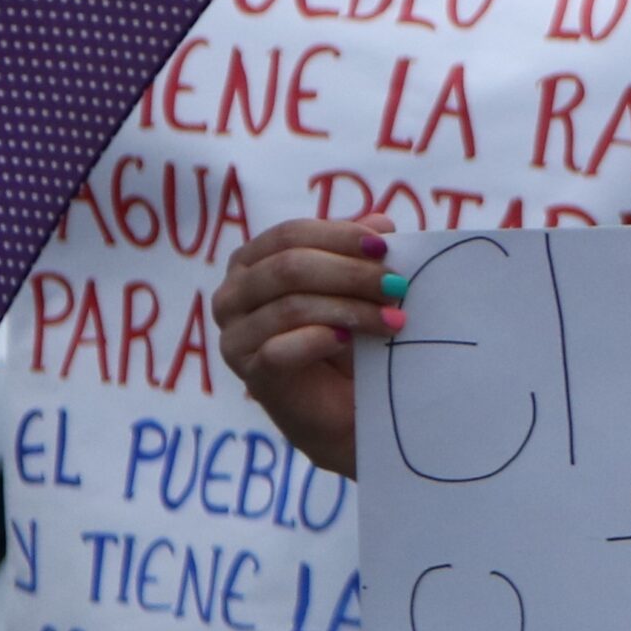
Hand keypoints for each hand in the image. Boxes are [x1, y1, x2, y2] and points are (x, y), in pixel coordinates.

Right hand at [211, 214, 398, 478]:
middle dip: (350, 273)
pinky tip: (350, 340)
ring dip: (350, 309)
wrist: (349, 408)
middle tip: (397, 286)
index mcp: (252, 262)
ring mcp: (235, 336)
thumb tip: (380, 222)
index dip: (339, 236)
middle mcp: (233, 295)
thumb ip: (361, 253)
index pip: (290, 234)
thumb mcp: (357, 289)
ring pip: (291, 306)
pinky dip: (320, 340)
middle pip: (289, 267)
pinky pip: (279, 349)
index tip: (386, 248)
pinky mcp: (250, 374)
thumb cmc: (349, 341)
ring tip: (393, 319)